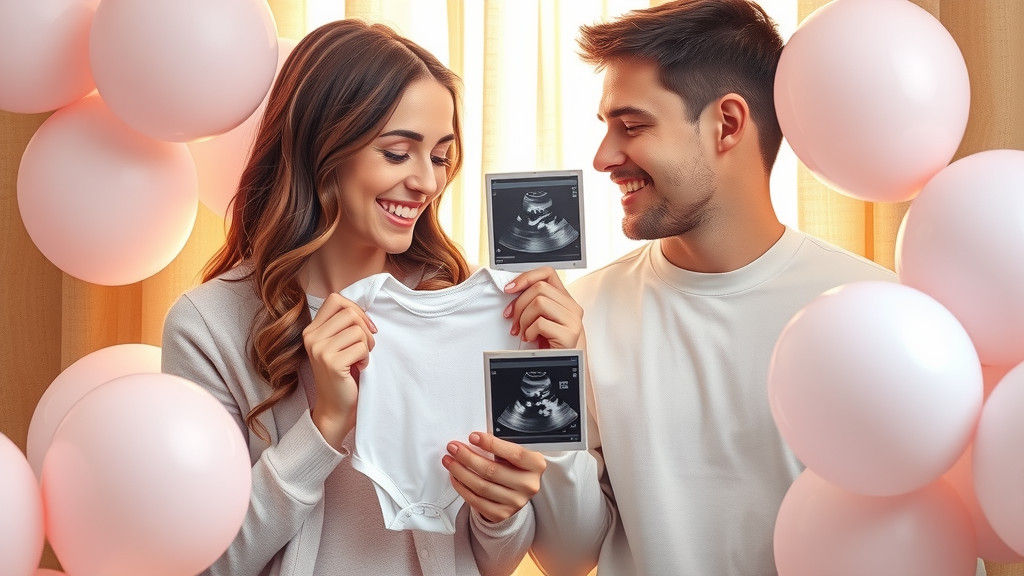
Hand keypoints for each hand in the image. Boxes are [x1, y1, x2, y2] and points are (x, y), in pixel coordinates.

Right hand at [302, 293, 376, 449]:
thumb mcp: (339, 344)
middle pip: (350, 312)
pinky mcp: (331, 362)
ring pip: (357, 330)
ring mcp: (319, 350)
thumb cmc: (344, 374)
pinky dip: (366, 358)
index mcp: (312, 330)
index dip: (356, 309)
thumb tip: (362, 308)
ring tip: (360, 359)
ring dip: (367, 345)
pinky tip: (359, 368)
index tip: (365, 327)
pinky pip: (361, 347)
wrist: (336, 408)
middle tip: (365, 347)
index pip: (335, 299)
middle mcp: (311, 337)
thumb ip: (344, 325)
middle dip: (366, 328)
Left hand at [442, 432, 547, 522]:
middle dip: (468, 457)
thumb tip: (474, 439)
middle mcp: (528, 485)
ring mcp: (515, 502)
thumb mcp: (515, 454)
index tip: (473, 437)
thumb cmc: (514, 467)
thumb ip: (500, 447)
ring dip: (460, 472)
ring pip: (481, 486)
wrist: (517, 492)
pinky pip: (476, 501)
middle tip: (453, 448)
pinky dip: (462, 487)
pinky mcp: (501, 514)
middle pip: (492, 470)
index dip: (491, 444)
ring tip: (449, 461)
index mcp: (535, 465)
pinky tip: (455, 477)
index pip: (513, 453)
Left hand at [503, 267, 583, 348]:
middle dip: (519, 304)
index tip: (510, 288)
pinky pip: (541, 323)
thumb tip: (512, 290)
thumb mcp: (543, 319)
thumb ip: (535, 302)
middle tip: (513, 320)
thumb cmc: (551, 345)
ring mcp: (573, 320)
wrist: (564, 369)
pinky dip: (529, 332)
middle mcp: (572, 307)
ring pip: (539, 302)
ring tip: (523, 331)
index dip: (526, 277)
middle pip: (539, 288)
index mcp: (565, 300)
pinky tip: (531, 339)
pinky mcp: (569, 334)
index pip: (548, 273)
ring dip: (524, 319)